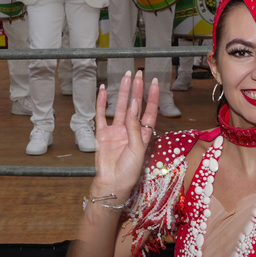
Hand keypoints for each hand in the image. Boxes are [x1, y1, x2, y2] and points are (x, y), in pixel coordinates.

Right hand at [93, 71, 159, 203]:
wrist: (112, 183)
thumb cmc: (129, 171)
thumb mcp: (137, 148)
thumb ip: (135, 125)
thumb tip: (135, 104)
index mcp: (143, 135)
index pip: (149, 111)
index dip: (152, 97)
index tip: (154, 82)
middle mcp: (130, 130)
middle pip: (135, 105)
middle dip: (137, 89)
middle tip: (139, 73)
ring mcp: (116, 131)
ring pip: (120, 107)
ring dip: (123, 92)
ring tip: (126, 76)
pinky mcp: (102, 134)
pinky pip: (101, 115)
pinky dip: (102, 103)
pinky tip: (102, 90)